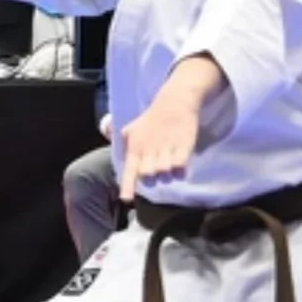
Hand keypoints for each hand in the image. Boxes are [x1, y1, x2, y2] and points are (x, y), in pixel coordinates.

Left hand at [117, 57, 219, 201]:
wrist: (174, 102)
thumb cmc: (151, 118)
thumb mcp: (131, 128)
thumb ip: (122, 143)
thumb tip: (117, 155)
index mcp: (135, 147)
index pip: (130, 171)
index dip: (128, 186)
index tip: (126, 199)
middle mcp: (150, 150)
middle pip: (148, 177)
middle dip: (151, 178)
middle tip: (156, 166)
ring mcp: (167, 149)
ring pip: (165, 175)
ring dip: (167, 173)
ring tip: (169, 160)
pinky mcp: (184, 147)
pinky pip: (180, 169)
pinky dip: (180, 170)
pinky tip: (179, 160)